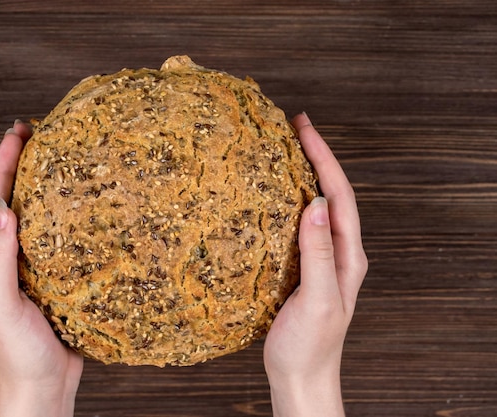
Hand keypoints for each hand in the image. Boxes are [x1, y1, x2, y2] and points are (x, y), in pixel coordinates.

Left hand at [0, 121, 83, 416]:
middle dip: (17, 165)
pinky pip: (55, 236)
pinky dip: (62, 213)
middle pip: (9, 201)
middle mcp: (4, 259)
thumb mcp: (2, 306)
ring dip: (39, 185)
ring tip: (54, 158)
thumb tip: (2, 209)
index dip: (2, 165)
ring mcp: (28, 267)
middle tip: (34, 133)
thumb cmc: (19, 351)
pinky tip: (78, 205)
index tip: (16, 134)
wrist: (43, 384)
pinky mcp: (52, 277)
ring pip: (33, 216)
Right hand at [263, 113, 367, 416]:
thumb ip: (318, 254)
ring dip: (306, 175)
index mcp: (348, 256)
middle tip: (295, 127)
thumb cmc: (310, 346)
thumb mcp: (317, 300)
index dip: (324, 158)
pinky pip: (300, 224)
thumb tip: (317, 204)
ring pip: (318, 206)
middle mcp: (339, 252)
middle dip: (317, 157)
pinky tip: (274, 195)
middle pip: (333, 194)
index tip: (304, 128)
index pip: (340, 196)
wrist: (301, 378)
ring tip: (286, 150)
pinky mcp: (303, 268)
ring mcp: (322, 259)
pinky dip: (290, 200)